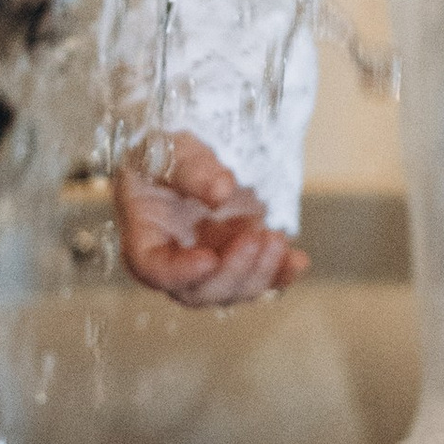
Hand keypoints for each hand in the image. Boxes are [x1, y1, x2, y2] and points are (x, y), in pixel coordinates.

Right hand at [114, 134, 307, 305]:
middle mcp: (175, 261)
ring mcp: (209, 266)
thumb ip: (192, 171)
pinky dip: (281, 275)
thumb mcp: (174, 150)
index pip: (153, 270)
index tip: (208, 259)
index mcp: (145, 237)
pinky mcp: (239, 261)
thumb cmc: (170, 153)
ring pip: (231, 293)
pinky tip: (297, 260)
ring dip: (258, 274)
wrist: (194, 156)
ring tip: (275, 237)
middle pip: (196, 293)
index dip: (179, 273)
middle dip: (231, 272)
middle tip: (254, 237)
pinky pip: (261, 282)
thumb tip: (221, 192)